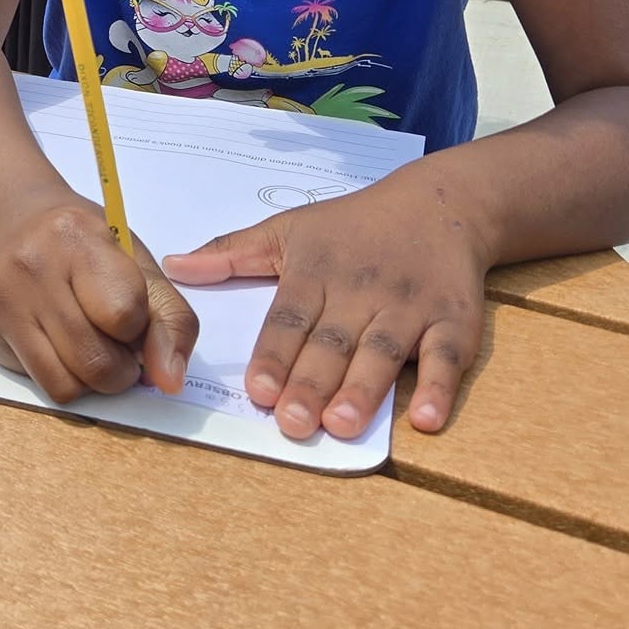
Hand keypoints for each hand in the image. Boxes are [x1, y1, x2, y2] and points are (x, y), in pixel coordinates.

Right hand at [0, 192, 196, 402]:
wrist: (16, 220)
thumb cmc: (85, 244)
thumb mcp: (138, 263)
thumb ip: (170, 320)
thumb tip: (170, 381)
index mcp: (78, 237)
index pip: (123, 314)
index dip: (138, 329)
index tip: (132, 317)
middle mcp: (32, 266)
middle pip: (95, 362)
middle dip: (122, 370)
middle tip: (118, 347)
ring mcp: (3, 300)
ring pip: (66, 386)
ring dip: (92, 382)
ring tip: (92, 350)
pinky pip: (40, 387)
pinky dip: (63, 379)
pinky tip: (60, 348)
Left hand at [163, 172, 487, 440]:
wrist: (439, 204)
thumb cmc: (352, 225)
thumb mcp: (289, 228)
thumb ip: (232, 252)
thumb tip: (174, 264)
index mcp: (316, 272)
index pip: (289, 317)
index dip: (274, 353)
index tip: (257, 389)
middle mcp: (361, 291)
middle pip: (333, 342)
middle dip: (311, 382)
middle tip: (292, 422)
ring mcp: (409, 307)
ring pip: (384, 352)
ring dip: (364, 390)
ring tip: (342, 424)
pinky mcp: (454, 320)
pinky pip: (448, 357)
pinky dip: (440, 388)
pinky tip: (425, 420)